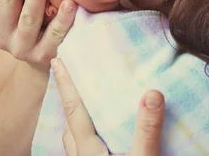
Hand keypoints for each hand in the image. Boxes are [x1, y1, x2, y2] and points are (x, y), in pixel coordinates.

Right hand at [0, 0, 75, 69]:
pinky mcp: (44, 57)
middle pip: (7, 1)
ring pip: (28, 19)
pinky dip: (62, 20)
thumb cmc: (31, 23)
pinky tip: (71, 3)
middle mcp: (2, 34)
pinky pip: (55, 36)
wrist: (43, 62)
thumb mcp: (16, 2)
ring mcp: (22, 47)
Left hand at [51, 58, 165, 155]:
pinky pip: (81, 150)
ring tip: (84, 104)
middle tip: (68, 76)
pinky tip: (99, 136)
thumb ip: (147, 129)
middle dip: (68, 97)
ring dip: (76, 119)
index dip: (66, 84)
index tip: (57, 61)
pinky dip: (85, 136)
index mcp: (88, 148)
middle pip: (69, 122)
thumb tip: (152, 93)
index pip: (74, 109)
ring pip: (73, 139)